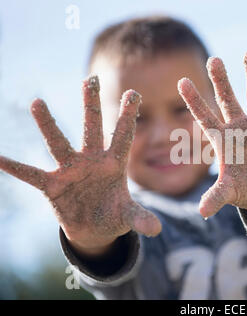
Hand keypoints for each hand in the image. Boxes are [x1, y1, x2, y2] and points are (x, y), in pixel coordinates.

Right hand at [0, 76, 160, 255]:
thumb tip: (156, 229)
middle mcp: (92, 160)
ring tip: (37, 102)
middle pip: (92, 128)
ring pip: (59, 143)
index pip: (123, 136)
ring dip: (49, 125)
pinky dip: (15, 168)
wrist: (94, 228)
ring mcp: (71, 170)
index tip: (134, 93)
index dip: (128, 116)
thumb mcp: (128, 216)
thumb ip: (140, 218)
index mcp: (114, 164)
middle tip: (90, 79)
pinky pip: (31, 174)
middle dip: (91, 105)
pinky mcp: (53, 185)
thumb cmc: (114, 214)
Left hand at [178, 51, 246, 218]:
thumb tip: (202, 212)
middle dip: (220, 81)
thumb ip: (217, 196)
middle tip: (213, 60)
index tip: (181, 82)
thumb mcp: (229, 192)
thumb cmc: (243, 189)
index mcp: (223, 140)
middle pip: (227, 100)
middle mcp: (240, 127)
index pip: (205, 117)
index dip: (194, 101)